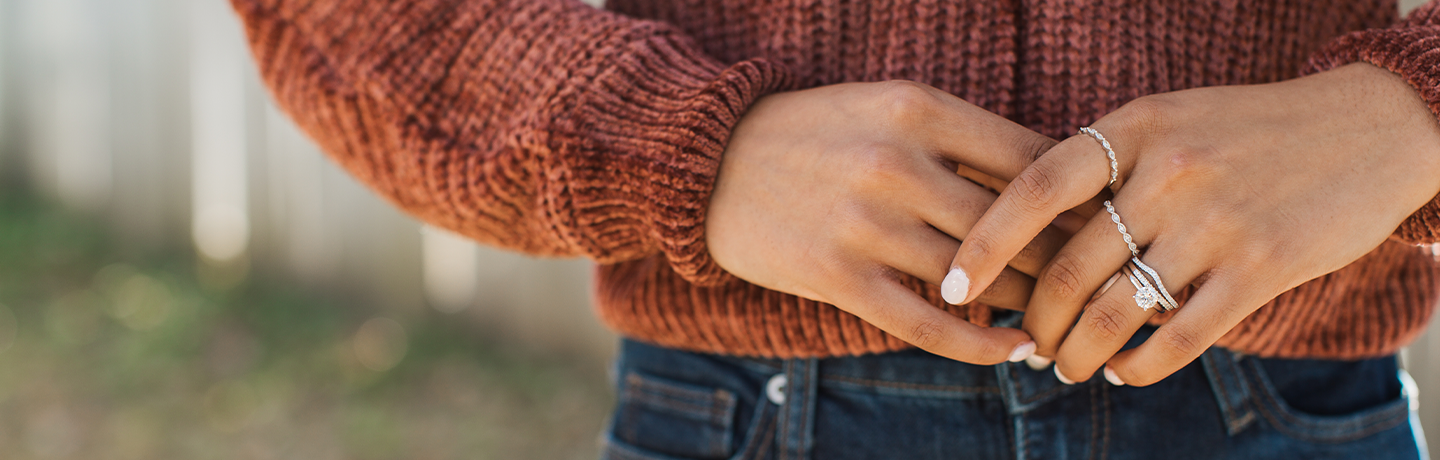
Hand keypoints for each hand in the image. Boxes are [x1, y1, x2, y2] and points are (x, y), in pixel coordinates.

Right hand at [707, 81, 1069, 363]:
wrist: (709, 161)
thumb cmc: (816, 133)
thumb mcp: (888, 107)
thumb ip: (962, 140)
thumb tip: (1053, 184)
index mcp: (917, 108)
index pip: (1031, 159)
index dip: (1078, 198)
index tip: (1104, 224)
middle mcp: (894, 163)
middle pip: (1015, 225)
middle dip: (1066, 259)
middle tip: (1100, 281)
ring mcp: (863, 224)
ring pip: (979, 278)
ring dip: (1030, 303)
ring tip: (1063, 316)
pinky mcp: (836, 277)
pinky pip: (927, 324)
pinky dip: (981, 345)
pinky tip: (1015, 350)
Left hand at [945, 63, 1439, 382]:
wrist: (1367, 125)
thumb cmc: (1247, 129)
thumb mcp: (1167, 119)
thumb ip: (1103, 164)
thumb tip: (1023, 230)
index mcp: (1133, 128)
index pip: (1033, 191)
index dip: (983, 245)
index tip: (951, 286)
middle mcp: (1167, 172)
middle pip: (1065, 267)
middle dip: (1033, 319)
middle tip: (1024, 340)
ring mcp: (1215, 221)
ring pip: (1111, 313)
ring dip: (1075, 353)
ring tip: (1065, 365)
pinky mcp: (1260, 267)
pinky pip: (1175, 338)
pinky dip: (1135, 366)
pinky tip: (1121, 371)